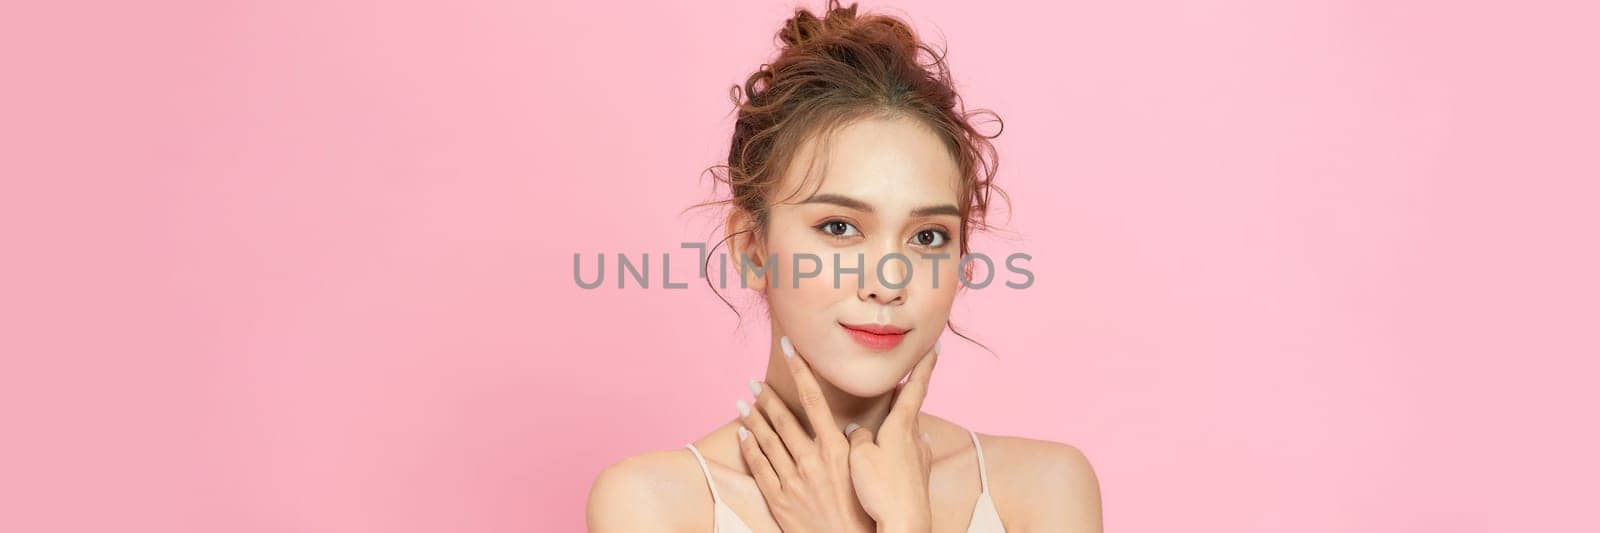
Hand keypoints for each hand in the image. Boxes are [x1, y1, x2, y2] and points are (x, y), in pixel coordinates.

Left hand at [735, 335, 874, 532]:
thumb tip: (858, 426)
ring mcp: (793, 481)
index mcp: (837, 450)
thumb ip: (863, 445)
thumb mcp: (870, 474)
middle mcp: (812, 461)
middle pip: (784, 419)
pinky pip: (760, 468)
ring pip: (767, 440)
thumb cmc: (866, 512)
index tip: (789, 348)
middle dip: (767, 396)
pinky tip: (742, 434)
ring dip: (753, 417)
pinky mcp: (780, 501)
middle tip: (754, 379)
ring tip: (743, 400)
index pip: (815, 401)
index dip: (800, 371)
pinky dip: (750, 448)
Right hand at [844, 341, 939, 532]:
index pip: (916, 387)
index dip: (924, 364)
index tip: (935, 345)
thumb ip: (858, 438)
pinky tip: (893, 461)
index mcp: (902, 426)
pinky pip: (907, 454)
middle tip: (895, 386)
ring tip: (884, 433)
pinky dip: (898, 451)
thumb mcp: (859, 458)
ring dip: (896, 429)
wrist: (905, 525)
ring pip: (907, 433)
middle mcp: (916, 438)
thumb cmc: (881, 490)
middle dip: (900, 398)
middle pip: (909, 409)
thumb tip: (858, 431)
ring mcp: (920, 457)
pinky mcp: (918, 475)